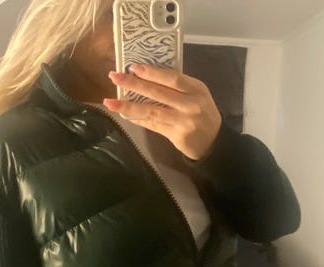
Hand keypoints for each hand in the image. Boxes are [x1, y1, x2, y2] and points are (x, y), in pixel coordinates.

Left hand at [103, 63, 221, 160]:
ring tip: (110, 102)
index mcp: (196, 88)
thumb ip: (176, 88)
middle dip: (134, 84)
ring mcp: (184, 121)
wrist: (213, 142)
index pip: (172, 78)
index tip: (132, 67)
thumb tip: (144, 78)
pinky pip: (153, 125)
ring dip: (129, 107)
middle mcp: (191, 104)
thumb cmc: (201, 114)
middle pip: (158, 93)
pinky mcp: (177, 135)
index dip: (151, 72)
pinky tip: (125, 115)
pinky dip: (138, 120)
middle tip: (115, 77)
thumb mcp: (196, 96)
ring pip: (152, 111)